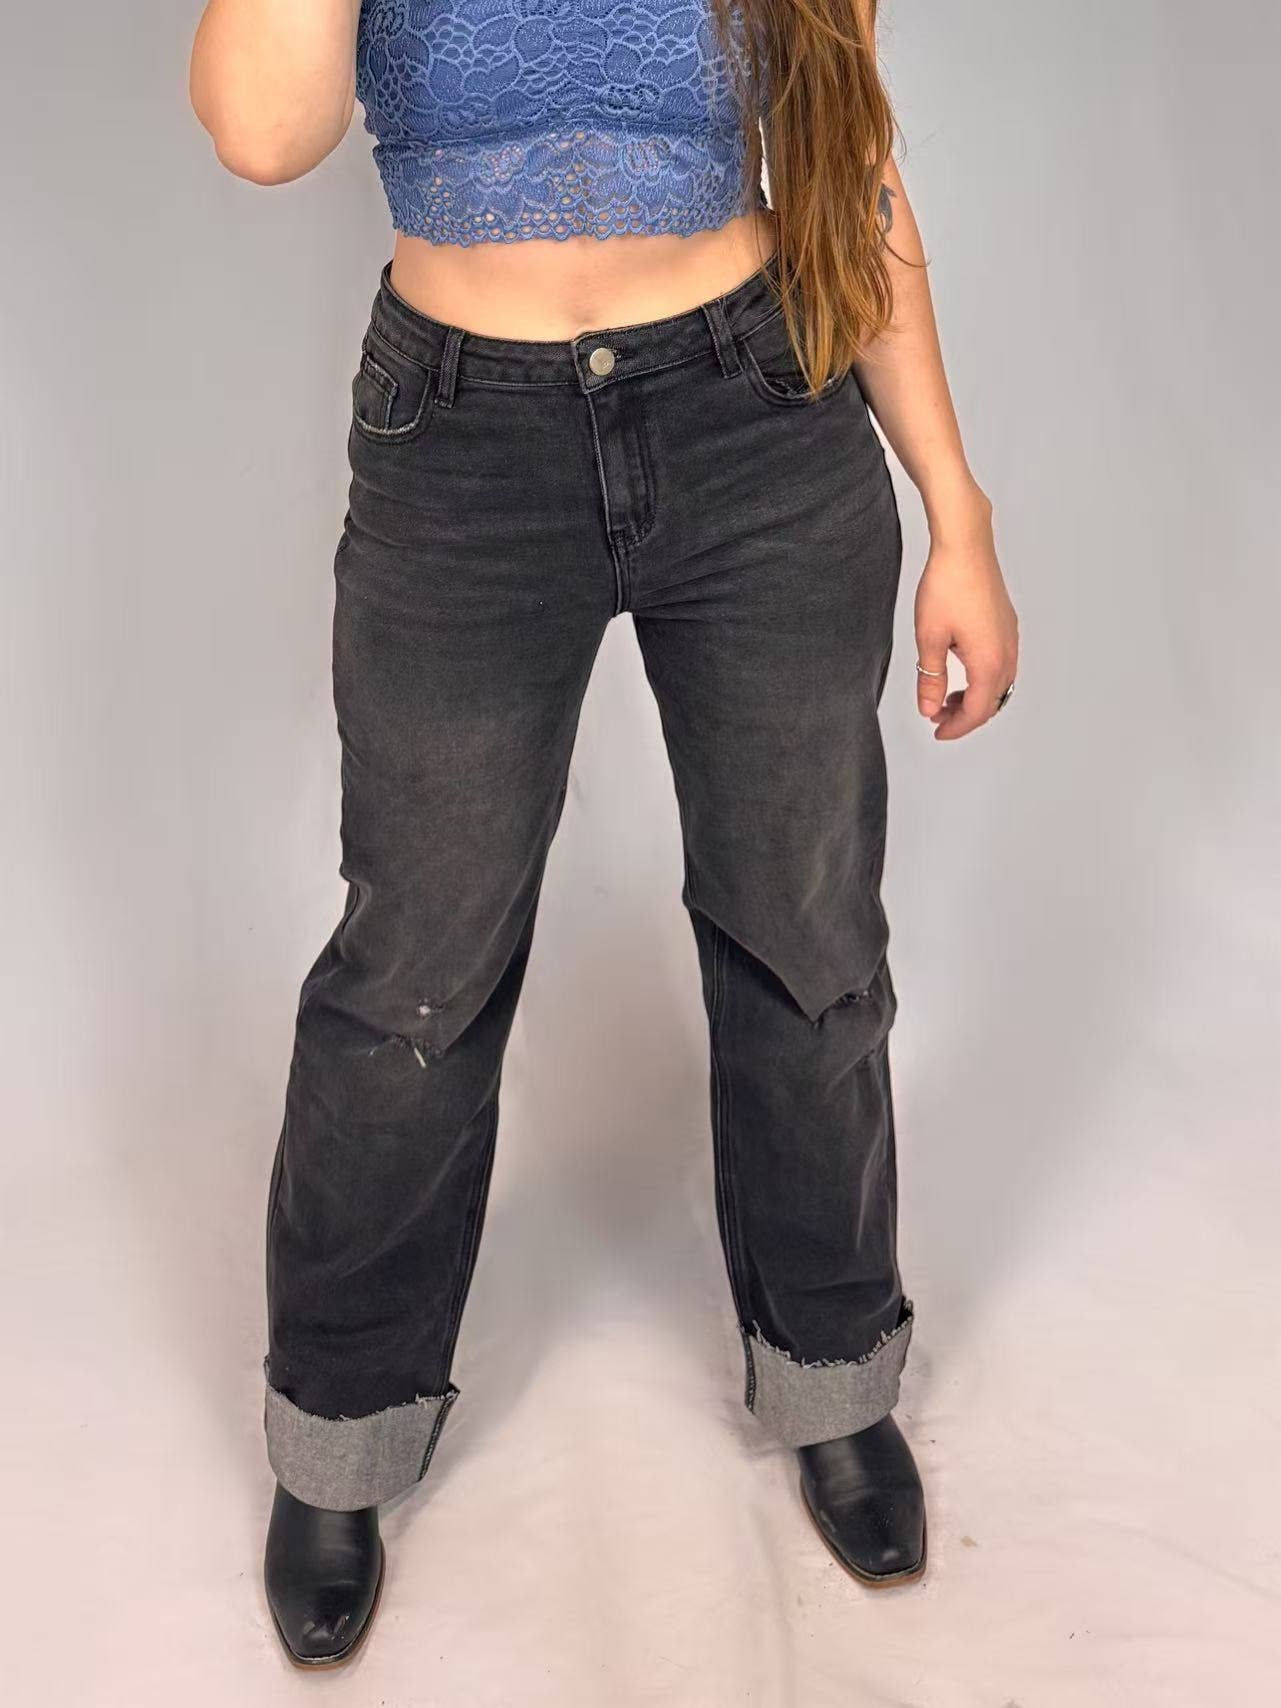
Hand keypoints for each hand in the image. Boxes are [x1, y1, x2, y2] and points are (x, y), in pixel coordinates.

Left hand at [913, 497, 1018, 740]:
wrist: (965, 546)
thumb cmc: (947, 585)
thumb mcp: (929, 639)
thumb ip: (931, 679)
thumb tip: (930, 708)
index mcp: (989, 662)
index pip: (977, 711)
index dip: (957, 728)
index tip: (937, 732)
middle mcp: (1007, 653)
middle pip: (993, 702)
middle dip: (966, 715)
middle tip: (938, 717)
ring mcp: (1010, 638)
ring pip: (1000, 684)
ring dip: (976, 697)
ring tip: (946, 696)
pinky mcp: (1007, 625)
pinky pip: (1002, 664)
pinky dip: (984, 678)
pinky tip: (961, 669)